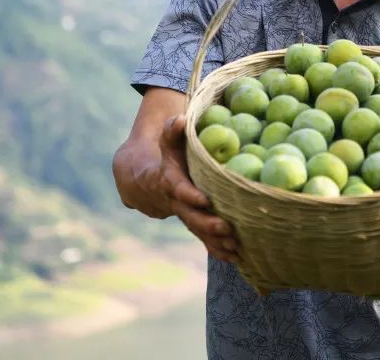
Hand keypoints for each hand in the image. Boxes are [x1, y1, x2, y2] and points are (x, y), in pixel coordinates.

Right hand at [150, 114, 240, 262]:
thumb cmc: (162, 155)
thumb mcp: (165, 141)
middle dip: (207, 223)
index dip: (189, 194)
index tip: (203, 199)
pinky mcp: (193, 223)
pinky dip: (218, 249)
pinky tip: (237, 260)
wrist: (142, 180)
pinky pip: (204, 239)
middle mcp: (175, 202)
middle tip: (226, 228)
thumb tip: (179, 119)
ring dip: (215, 241)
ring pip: (198, 231)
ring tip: (236, 250)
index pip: (178, 189)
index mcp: (169, 181)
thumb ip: (172, 131)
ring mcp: (184, 215)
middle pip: (190, 216)